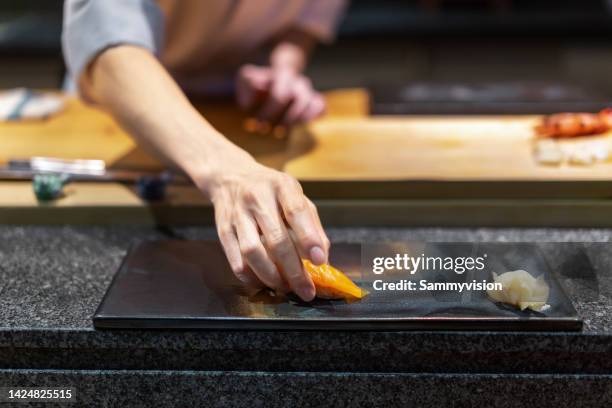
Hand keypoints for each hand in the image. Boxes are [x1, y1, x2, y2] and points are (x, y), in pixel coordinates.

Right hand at [201, 152, 329, 300]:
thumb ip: (312, 224)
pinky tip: (264, 282)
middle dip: (293, 270)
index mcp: (281, 186)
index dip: (309, 238)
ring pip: (252, 252)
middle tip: (306, 290)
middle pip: (275, 239)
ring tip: (285, 287)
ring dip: (271, 276)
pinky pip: (235, 260)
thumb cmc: (270, 190)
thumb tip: (323, 257)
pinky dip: (251, 277)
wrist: (230, 176)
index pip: (296, 211)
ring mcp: (237, 214)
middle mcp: (257, 198)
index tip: (320, 261)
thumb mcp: (295, 195)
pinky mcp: (222, 229)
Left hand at [236, 64, 325, 125]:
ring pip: (314, 103)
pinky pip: (321, 107)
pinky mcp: (315, 101)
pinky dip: (315, 116)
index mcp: (283, 75)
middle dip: (285, 119)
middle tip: (270, 131)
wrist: (277, 76)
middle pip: (300, 100)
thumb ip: (246, 84)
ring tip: (284, 132)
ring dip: (299, 120)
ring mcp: (308, 91)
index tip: (258, 123)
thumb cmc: (259, 83)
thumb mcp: (247, 78)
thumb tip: (248, 102)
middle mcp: (299, 82)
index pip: (280, 94)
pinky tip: (301, 125)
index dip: (270, 111)